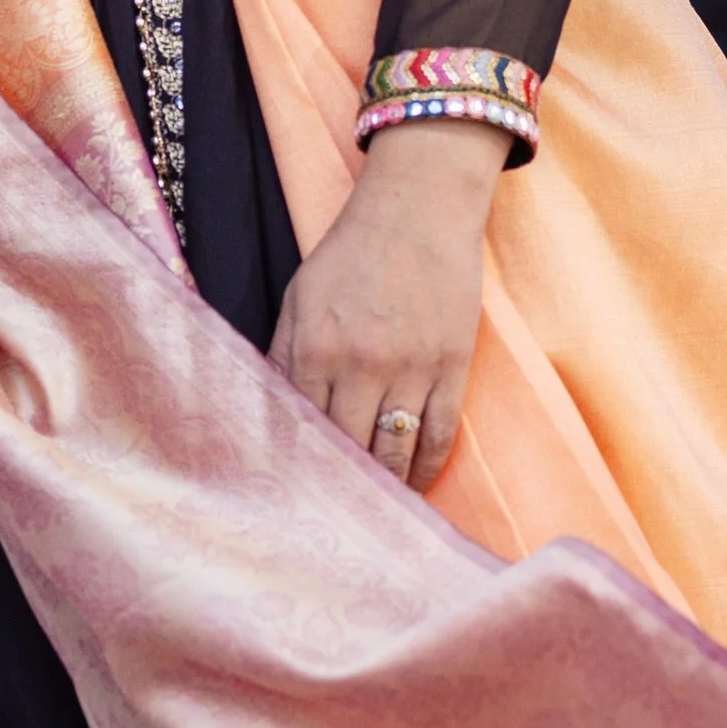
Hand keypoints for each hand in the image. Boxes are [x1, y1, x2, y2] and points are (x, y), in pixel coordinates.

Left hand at [268, 116, 507, 487]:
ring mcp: (411, 369)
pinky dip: (427, 468)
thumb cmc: (352, 254)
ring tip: (377, 507)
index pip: (304, 431)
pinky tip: (416, 484)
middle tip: (337, 517)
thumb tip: (274, 415)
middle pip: (349, 451)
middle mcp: (362, 366)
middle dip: (343, 487)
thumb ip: (283, 356)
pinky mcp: (452, 367)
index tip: (299, 496)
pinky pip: (440, 435)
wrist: (418, 210)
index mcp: (316, 349)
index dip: (303, 468)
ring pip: (396, 453)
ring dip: (386, 486)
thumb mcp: (299, 298)